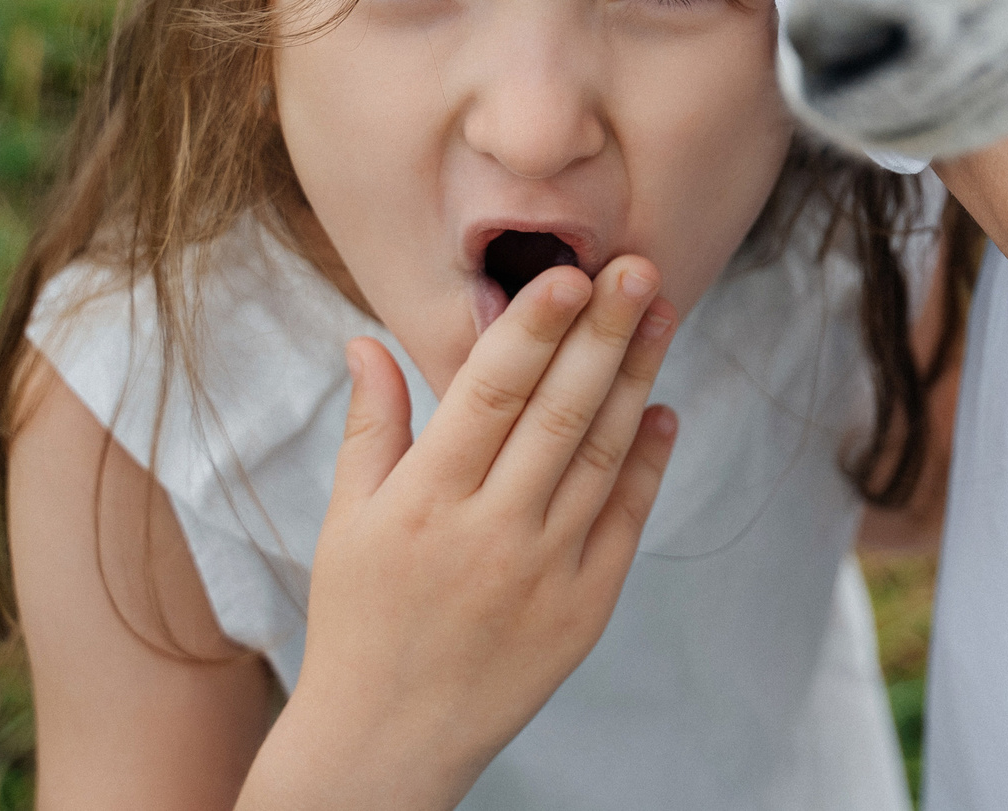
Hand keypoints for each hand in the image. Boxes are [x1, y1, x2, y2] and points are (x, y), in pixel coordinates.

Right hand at [238, 257, 680, 810]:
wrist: (387, 741)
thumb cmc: (360, 619)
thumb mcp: (344, 521)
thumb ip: (371, 426)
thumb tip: (366, 337)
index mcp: (422, 502)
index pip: (489, 394)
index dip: (534, 330)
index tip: (570, 274)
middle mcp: (488, 532)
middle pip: (559, 413)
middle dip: (604, 333)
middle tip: (639, 266)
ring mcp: (543, 572)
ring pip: (601, 456)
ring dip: (637, 379)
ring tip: (660, 313)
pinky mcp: (585, 609)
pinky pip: (625, 519)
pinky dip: (649, 462)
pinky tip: (663, 411)